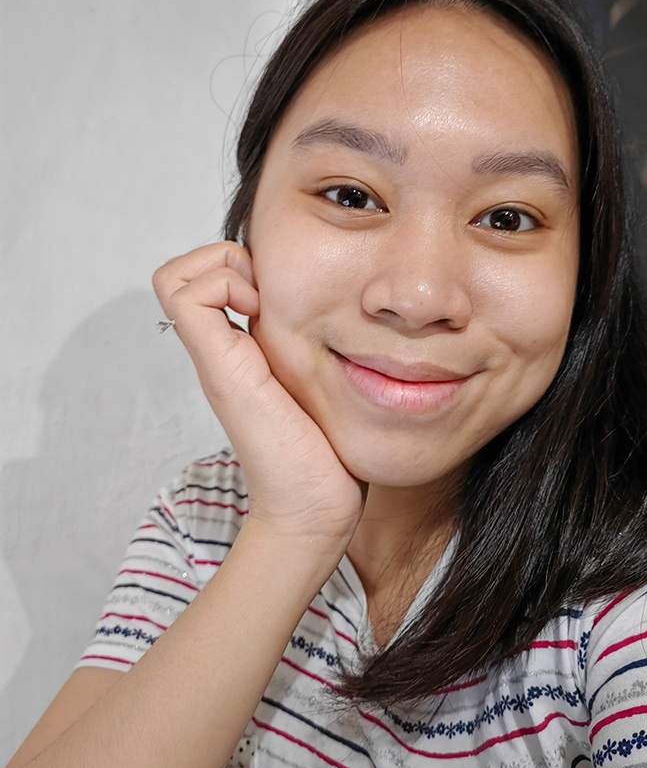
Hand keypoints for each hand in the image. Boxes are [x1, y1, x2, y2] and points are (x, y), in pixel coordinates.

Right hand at [153, 242, 365, 553]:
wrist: (313, 508)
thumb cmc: (325, 454)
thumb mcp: (321, 384)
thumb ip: (317, 357)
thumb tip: (348, 321)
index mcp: (241, 352)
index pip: (207, 279)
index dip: (237, 266)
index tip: (280, 292)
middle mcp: (220, 352)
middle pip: (183, 272)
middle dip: (225, 259)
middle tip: (268, 291)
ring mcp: (215, 359)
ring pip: (177, 277)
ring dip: (222, 270)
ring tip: (264, 302)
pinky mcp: (220, 367)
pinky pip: (189, 298)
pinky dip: (223, 286)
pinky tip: (263, 314)